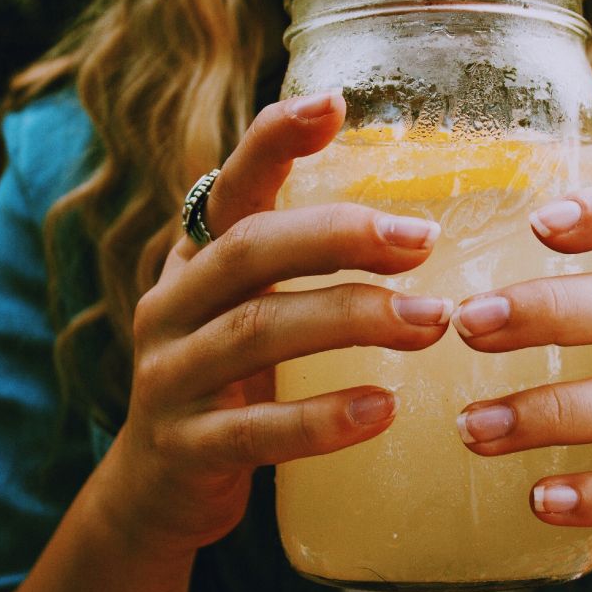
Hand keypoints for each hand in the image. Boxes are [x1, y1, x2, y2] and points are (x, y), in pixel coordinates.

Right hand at [96, 91, 451, 556]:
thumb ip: (296, 264)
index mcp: (196, 261)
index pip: (231, 185)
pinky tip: (384, 408)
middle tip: (424, 240)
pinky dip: (323, 418)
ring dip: (353, 319)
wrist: (160, 487)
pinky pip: (256, 431)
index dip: (274, 140)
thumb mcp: (250, 308)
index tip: (334, 103)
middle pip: (251, 249)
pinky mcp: (184, 447)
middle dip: (341, 236)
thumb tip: (414, 224)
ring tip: (432, 322)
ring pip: (258, 331)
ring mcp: (170, 376)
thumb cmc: (231, 380)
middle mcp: (172, 305)